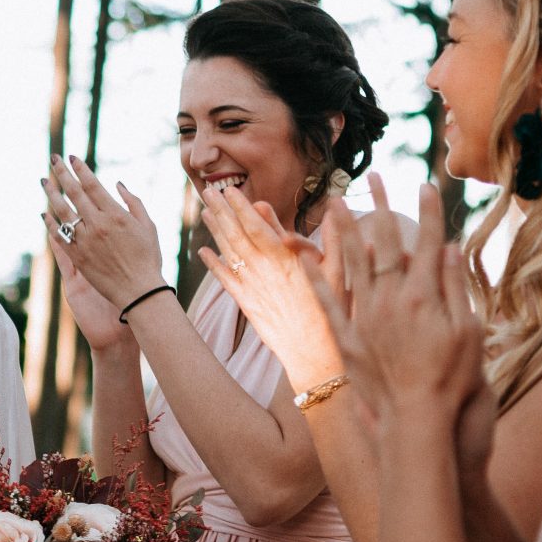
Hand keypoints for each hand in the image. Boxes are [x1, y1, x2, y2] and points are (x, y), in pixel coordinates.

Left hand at [41, 158, 164, 342]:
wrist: (138, 291)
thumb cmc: (148, 258)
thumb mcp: (148, 226)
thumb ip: (133, 202)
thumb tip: (118, 184)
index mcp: (115, 214)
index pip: (92, 185)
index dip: (80, 169)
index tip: (71, 158)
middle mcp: (97, 224)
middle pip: (73, 193)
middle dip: (61, 173)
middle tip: (53, 159)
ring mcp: (85, 241)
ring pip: (62, 211)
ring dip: (51, 194)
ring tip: (43, 181)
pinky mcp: (77, 256)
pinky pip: (59, 236)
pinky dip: (50, 223)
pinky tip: (45, 213)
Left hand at [196, 183, 342, 388]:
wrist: (316, 352)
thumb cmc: (333, 309)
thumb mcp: (337, 268)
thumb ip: (330, 235)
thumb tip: (333, 204)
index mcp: (285, 257)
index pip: (256, 224)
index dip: (241, 205)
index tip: (229, 190)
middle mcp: (263, 269)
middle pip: (236, 234)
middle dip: (222, 211)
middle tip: (208, 192)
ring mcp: (252, 286)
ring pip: (228, 253)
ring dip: (215, 231)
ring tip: (204, 213)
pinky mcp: (247, 304)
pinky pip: (225, 280)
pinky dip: (213, 264)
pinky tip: (203, 252)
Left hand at [309, 180, 485, 433]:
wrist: (418, 420)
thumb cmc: (454, 380)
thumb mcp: (469, 333)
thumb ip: (456, 289)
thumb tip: (448, 249)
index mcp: (425, 296)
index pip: (426, 244)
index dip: (427, 213)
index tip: (425, 184)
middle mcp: (391, 301)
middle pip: (386, 244)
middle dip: (382, 207)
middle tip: (375, 177)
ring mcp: (366, 318)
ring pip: (353, 265)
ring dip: (345, 232)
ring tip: (337, 203)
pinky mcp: (347, 340)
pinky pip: (328, 303)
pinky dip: (317, 278)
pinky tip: (307, 256)